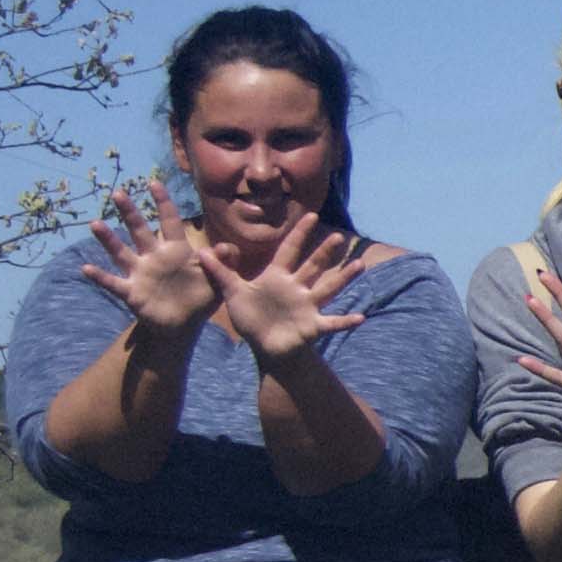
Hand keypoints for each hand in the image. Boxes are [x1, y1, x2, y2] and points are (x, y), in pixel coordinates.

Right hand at [79, 181, 220, 333]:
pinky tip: (86, 268)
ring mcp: (140, 273)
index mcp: (176, 250)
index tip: (154, 183)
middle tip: (118, 193)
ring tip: (96, 224)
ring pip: (121, 252)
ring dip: (108, 239)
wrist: (184, 326)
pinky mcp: (132, 292)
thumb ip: (222, 263)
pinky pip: (113, 283)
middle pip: (140, 230)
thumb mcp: (217, 281)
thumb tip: (225, 247)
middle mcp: (154, 257)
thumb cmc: (201, 299)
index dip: (163, 203)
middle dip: (130, 212)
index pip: (169, 221)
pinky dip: (100, 276)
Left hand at [217, 212, 371, 365]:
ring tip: (359, 265)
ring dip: (344, 278)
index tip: (311, 215)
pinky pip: (331, 323)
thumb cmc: (252, 319)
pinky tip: (360, 318)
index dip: (299, 234)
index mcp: (278, 277)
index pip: (289, 250)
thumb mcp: (233, 293)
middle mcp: (297, 288)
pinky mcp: (312, 326)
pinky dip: (345, 321)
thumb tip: (202, 250)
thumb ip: (220, 272)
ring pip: (328, 288)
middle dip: (325, 252)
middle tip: (339, 237)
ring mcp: (307, 306)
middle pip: (313, 266)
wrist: (265, 347)